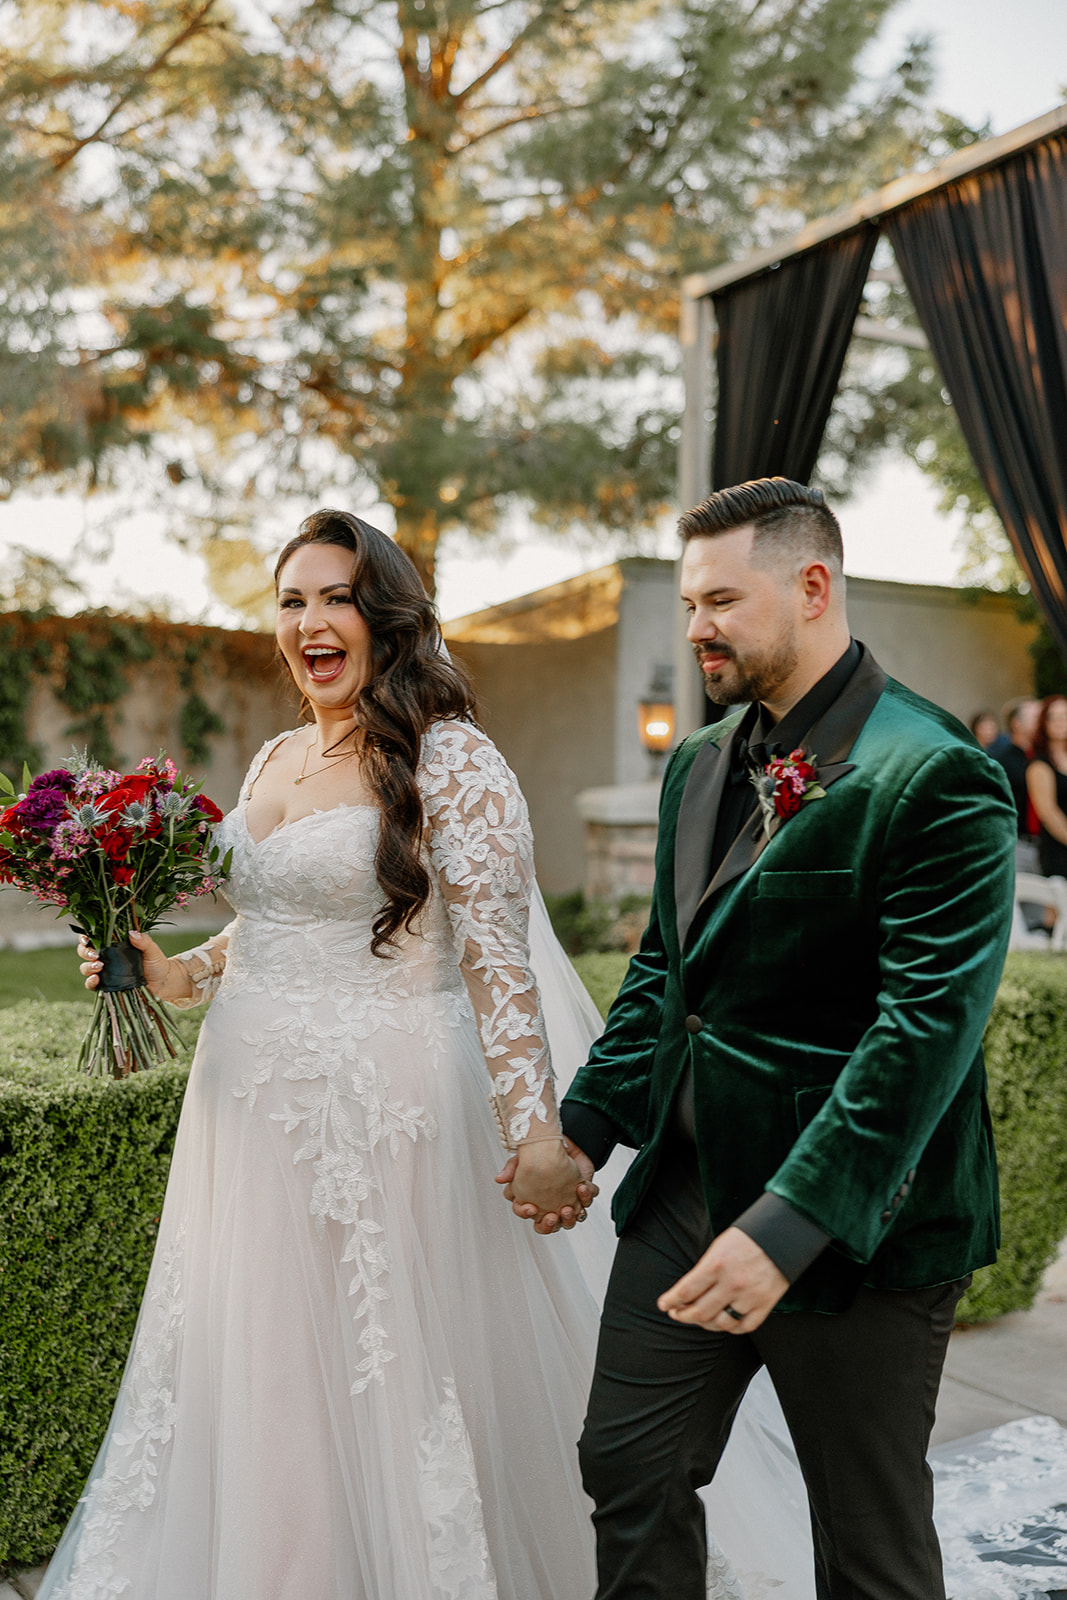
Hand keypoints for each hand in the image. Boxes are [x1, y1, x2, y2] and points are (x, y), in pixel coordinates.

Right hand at [78, 930, 180, 999]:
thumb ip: (143, 941)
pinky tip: (96, 979)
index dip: (85, 937)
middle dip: (85, 952)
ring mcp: (104, 972)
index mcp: (113, 945)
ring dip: (88, 967)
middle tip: (95, 955)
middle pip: (84, 952)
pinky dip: (90, 982)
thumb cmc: (156, 963)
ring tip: (100, 966)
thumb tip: (132, 933)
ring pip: (85, 968)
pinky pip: (92, 985)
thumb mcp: (151, 950)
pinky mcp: (106, 986)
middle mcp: (106, 957)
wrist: (162, 982)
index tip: (87, 938)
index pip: (93, 937)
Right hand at [496, 1139, 597, 1233]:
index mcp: (534, 1200)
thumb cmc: (541, 1154)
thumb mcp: (524, 1159)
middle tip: (552, 1216)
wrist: (562, 1142)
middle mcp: (550, 1206)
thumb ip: (512, 1169)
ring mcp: (567, 1202)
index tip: (531, 1207)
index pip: (527, 1215)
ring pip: (570, 1222)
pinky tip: (581, 1187)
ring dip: (569, 1218)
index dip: (527, 1214)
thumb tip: (499, 1179)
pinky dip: (585, 1197)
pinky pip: (586, 1203)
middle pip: (549, 1227)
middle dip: (550, 1225)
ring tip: (568, 1208)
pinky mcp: (583, 1195)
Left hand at [657, 1226, 788, 1333]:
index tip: (664, 1305)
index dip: (671, 1301)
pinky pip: (744, 1327)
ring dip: (706, 1324)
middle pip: (699, 1312)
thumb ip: (704, 1270)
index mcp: (716, 1265)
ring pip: (721, 1324)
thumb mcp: (719, 1246)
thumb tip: (688, 1292)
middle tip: (677, 1314)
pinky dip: (732, 1328)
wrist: (783, 1234)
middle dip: (683, 1316)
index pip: (685, 1291)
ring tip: (700, 1318)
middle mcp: (731, 1284)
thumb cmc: (748, 1237)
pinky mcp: (765, 1304)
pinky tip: (724, 1322)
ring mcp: (749, 1296)